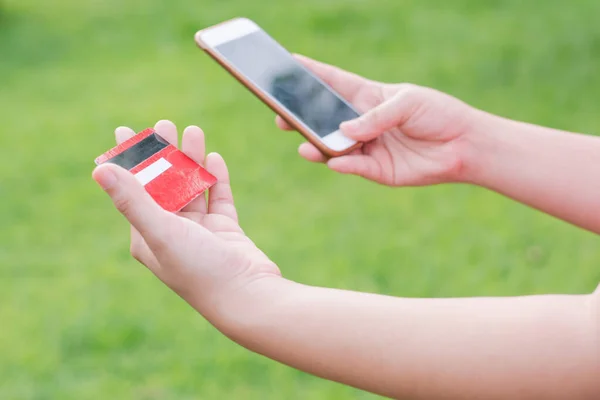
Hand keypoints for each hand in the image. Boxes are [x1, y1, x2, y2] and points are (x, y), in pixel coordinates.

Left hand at [92, 120, 280, 324]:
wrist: (248, 296)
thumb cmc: (200, 269)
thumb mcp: (161, 231)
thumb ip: (133, 200)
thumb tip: (99, 169)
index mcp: (147, 237)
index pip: (134, 191)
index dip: (130, 161)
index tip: (125, 131)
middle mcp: (171, 233)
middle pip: (164, 185)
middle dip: (164, 154)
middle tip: (164, 124)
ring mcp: (200, 233)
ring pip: (192, 188)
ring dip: (192, 160)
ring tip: (193, 131)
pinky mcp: (225, 231)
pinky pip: (217, 198)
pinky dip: (215, 178)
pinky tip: (214, 158)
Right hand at [276, 55, 481, 185]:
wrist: (464, 144)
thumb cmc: (438, 113)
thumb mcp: (408, 103)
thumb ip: (376, 116)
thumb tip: (344, 131)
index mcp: (368, 97)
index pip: (333, 83)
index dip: (311, 74)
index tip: (288, 65)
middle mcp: (362, 123)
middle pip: (324, 118)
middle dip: (301, 117)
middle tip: (280, 116)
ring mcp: (367, 147)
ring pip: (333, 147)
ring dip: (317, 145)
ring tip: (304, 144)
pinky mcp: (377, 170)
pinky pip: (353, 167)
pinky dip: (342, 164)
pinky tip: (333, 161)